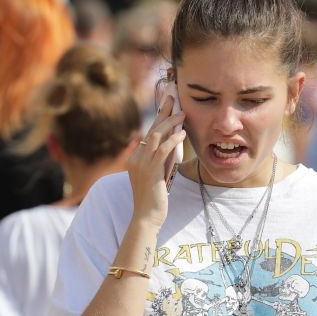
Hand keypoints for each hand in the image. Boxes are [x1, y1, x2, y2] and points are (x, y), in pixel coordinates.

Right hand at [126, 95, 185, 227]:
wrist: (146, 217)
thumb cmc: (154, 199)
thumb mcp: (157, 176)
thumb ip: (161, 162)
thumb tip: (172, 146)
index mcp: (135, 158)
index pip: (148, 133)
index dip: (159, 118)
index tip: (167, 105)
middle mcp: (135, 158)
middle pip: (151, 129)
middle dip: (163, 112)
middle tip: (173, 98)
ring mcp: (141, 164)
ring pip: (155, 136)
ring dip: (170, 123)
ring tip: (182, 114)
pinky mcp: (150, 170)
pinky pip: (162, 149)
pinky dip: (172, 139)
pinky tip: (182, 133)